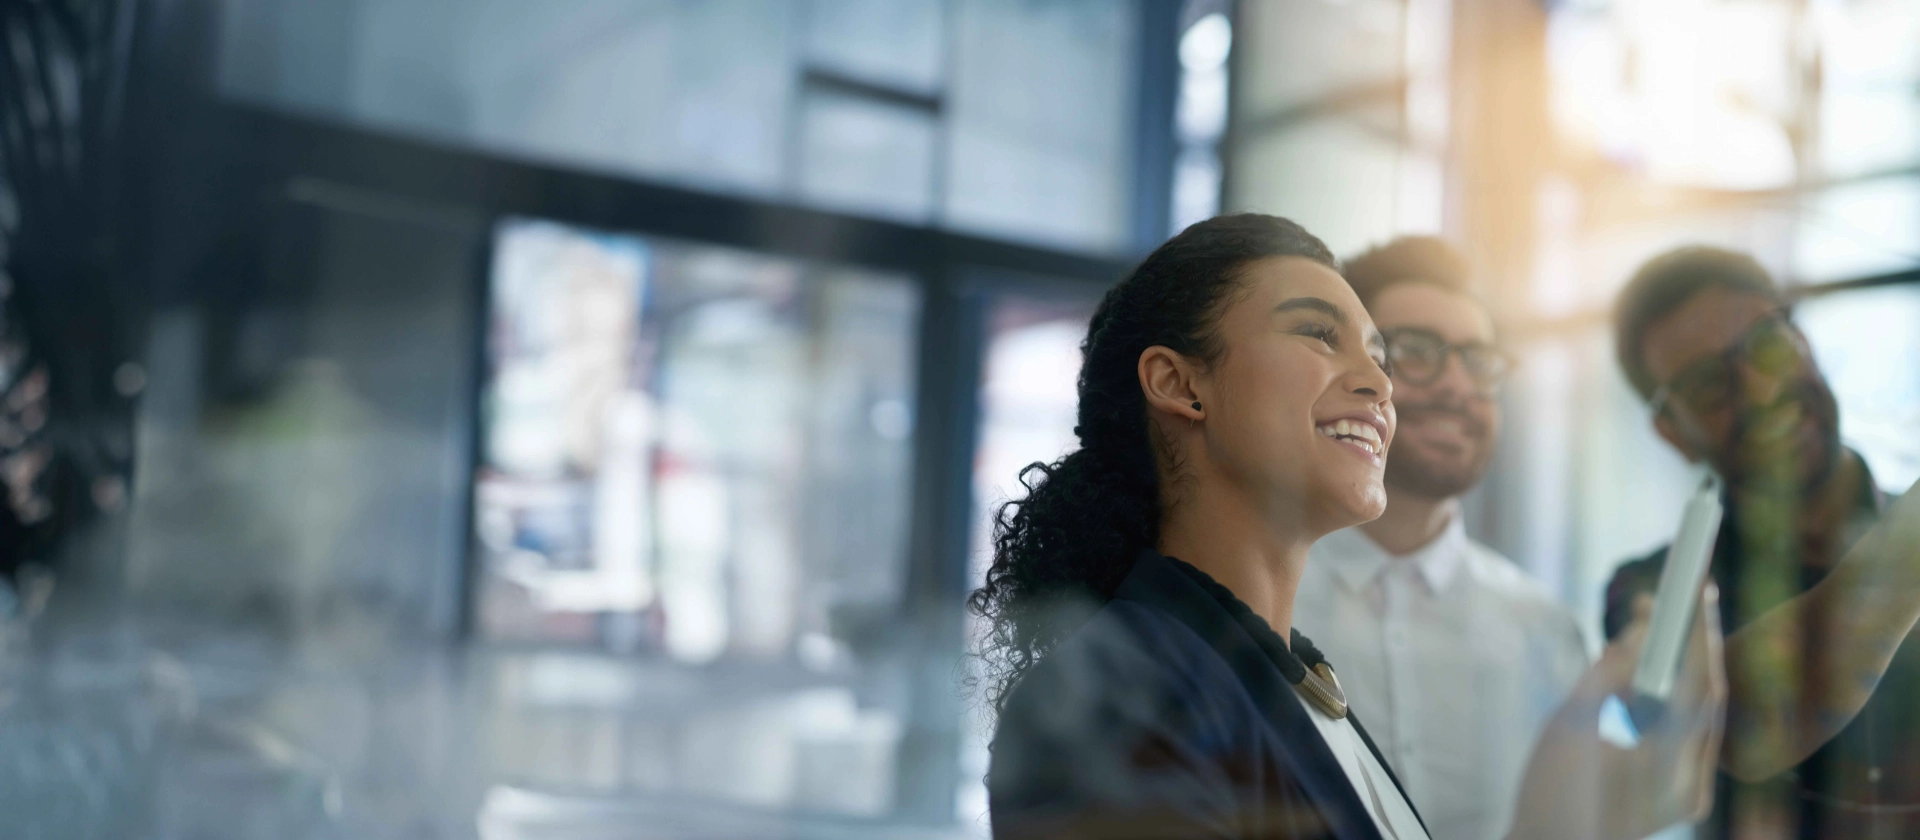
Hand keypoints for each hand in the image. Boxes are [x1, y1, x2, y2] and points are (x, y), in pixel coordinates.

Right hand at [1507, 584, 1726, 839]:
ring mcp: (1690, 792)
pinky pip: (1686, 730)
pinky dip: (1674, 693)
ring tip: (1666, 620)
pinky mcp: (1677, 790)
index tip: (1692, 588)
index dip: (1697, 632)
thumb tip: (1643, 626)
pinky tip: (1656, 664)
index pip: (1699, 687)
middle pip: (1708, 699)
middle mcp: (1693, 784)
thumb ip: (1609, 673)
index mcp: (1670, 772)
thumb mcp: (1568, 725)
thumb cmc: (1547, 795)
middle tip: (1686, 593)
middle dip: (1697, 644)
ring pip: (1700, 713)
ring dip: (1686, 665)